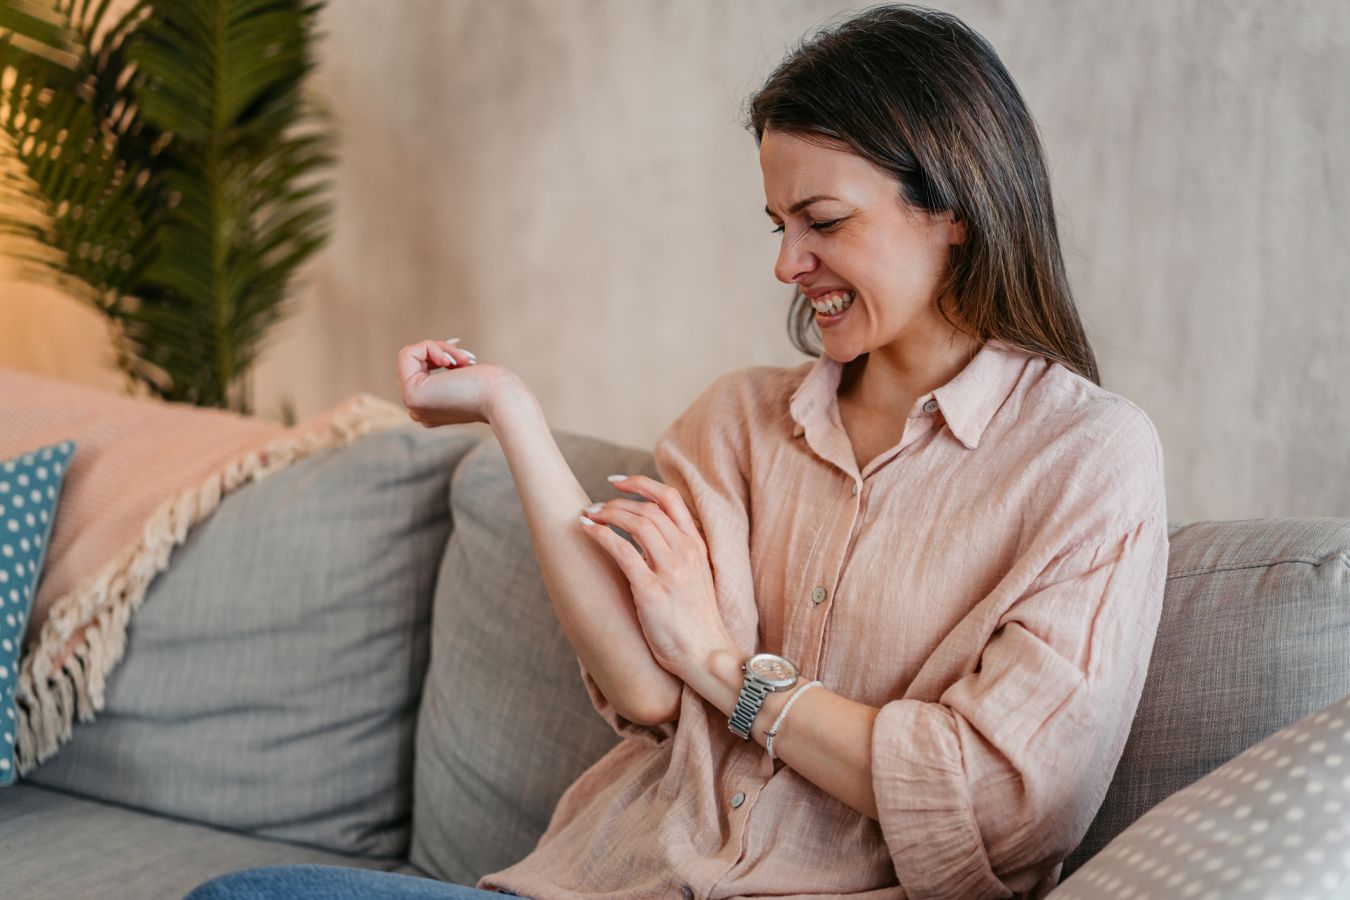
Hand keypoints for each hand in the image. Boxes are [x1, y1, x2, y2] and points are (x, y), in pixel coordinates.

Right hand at [397, 338, 515, 426]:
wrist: (502, 400)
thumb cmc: (494, 387)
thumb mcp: (464, 377)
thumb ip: (449, 374)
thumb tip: (439, 356)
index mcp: (430, 409)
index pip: (419, 369)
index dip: (440, 354)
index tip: (466, 359)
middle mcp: (417, 410)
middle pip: (415, 362)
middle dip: (442, 350)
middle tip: (466, 359)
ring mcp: (413, 404)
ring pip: (411, 355)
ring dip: (440, 348)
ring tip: (463, 360)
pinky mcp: (412, 395)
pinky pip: (407, 354)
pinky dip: (430, 347)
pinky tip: (449, 361)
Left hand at [578, 475, 736, 681]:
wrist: (706, 655)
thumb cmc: (696, 622)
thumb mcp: (696, 578)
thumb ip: (678, 555)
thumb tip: (647, 541)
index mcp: (697, 545)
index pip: (670, 498)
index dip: (641, 483)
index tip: (617, 482)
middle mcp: (686, 551)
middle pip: (648, 508)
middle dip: (616, 501)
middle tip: (594, 506)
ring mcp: (671, 569)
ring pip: (636, 522)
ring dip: (606, 513)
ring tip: (588, 516)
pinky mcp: (652, 589)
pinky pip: (622, 550)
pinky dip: (600, 535)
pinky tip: (586, 530)